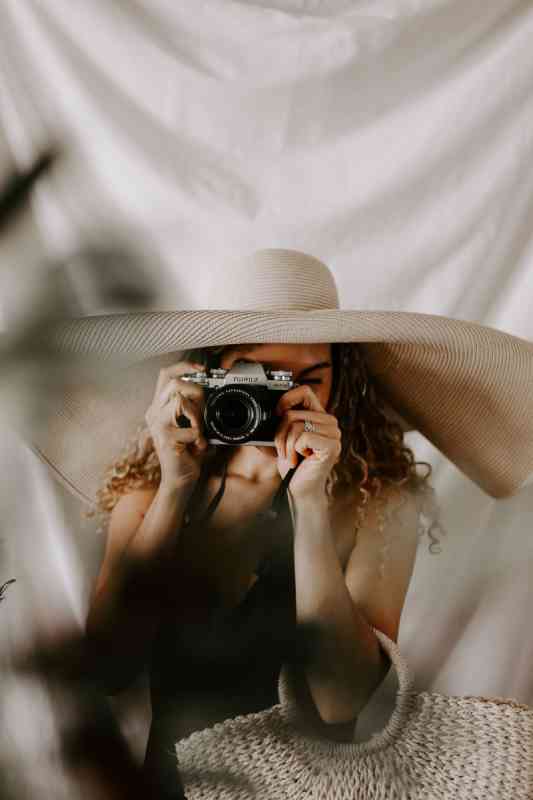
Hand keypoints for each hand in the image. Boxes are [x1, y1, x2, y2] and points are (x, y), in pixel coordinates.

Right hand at [144, 360, 208, 489]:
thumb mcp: (191, 424)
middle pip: (174, 384)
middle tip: (203, 412)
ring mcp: (157, 425)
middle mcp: (153, 413)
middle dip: (196, 393)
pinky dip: (201, 437)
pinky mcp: (165, 438)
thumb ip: (194, 406)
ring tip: (199, 431)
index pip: (165, 375)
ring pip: (181, 401)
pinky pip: (191, 428)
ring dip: (198, 416)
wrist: (180, 479)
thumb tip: (208, 389)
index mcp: (158, 406)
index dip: (183, 366)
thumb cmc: (187, 452)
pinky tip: (198, 446)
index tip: (201, 368)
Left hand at [273, 384, 341, 498]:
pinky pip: (303, 437)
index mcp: (319, 416)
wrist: (299, 488)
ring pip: (295, 425)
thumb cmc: (293, 464)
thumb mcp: (283, 437)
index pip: (304, 391)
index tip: (277, 415)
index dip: (286, 399)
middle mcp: (330, 422)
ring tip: (292, 456)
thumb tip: (266, 410)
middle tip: (285, 450)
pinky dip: (294, 450)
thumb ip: (281, 420)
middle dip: (280, 434)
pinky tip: (300, 459)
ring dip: (286, 445)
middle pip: (293, 413)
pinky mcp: (332, 446)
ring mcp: (334, 434)